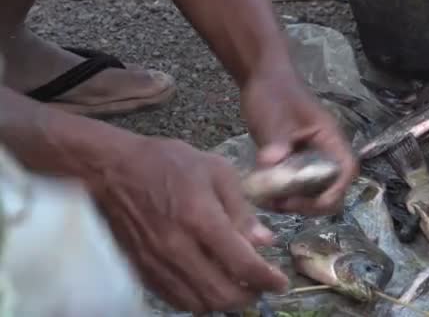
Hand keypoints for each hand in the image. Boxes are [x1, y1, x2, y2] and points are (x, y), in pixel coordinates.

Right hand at [91, 136, 288, 311]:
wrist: (110, 170)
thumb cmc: (165, 163)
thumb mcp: (215, 171)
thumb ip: (242, 208)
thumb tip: (264, 241)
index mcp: (200, 219)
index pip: (242, 264)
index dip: (267, 280)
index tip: (281, 283)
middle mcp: (178, 248)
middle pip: (221, 294)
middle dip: (249, 296)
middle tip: (262, 287)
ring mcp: (157, 264)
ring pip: (198, 304)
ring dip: (224, 302)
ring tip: (238, 288)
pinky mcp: (142, 271)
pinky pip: (176, 300)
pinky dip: (198, 301)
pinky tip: (209, 287)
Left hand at [241, 73, 358, 214]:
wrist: (261, 78)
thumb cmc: (274, 93)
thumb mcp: (273, 118)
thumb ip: (275, 144)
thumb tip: (271, 167)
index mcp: (330, 138)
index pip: (345, 171)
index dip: (333, 192)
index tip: (307, 202)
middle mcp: (326, 152)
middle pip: (332, 188)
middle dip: (310, 203)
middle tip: (281, 204)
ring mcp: (311, 158)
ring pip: (314, 191)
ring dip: (295, 202)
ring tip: (269, 201)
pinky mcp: (296, 162)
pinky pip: (297, 186)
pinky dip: (284, 194)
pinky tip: (264, 194)